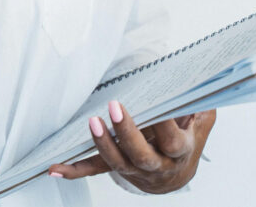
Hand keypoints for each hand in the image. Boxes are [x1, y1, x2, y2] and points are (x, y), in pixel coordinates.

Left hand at [47, 103, 215, 193]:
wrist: (176, 175)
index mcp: (179, 151)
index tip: (155, 105)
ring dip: (103, 145)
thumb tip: (198, 80)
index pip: (172, 141)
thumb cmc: (186, 137)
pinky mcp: (117, 169)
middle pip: (142, 156)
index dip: (164, 125)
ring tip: (93, 122)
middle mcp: (156, 165)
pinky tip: (54, 169)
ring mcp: (134, 170)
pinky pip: (95, 170)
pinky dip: (74, 170)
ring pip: (117, 163)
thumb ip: (199, 102)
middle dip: (128, 133)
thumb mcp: (201, 120)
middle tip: (115, 107)